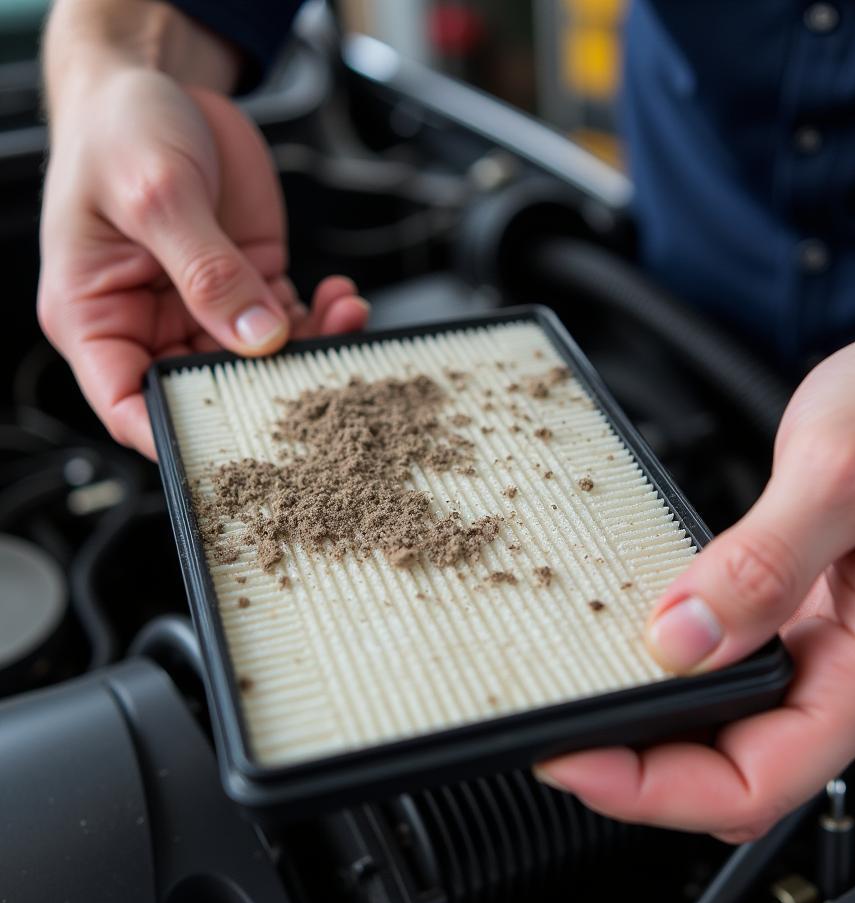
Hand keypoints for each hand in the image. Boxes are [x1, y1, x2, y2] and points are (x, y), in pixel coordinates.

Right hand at [38, 11, 367, 457]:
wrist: (162, 85)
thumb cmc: (121, 130)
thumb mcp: (157, 195)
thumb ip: (208, 271)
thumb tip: (259, 339)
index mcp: (96, 316)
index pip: (128, 404)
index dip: (174, 436)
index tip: (232, 451)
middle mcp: (151, 324)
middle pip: (207, 391)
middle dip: (266, 394)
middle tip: (319, 385)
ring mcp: (204, 310)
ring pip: (261, 364)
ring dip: (310, 353)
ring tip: (343, 323)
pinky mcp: (248, 288)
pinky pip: (291, 325)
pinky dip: (324, 321)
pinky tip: (342, 299)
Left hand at [538, 279, 854, 840]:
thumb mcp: (841, 472)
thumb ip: (762, 565)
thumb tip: (682, 642)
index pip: (752, 784)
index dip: (651, 788)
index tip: (572, 759)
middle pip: (735, 775)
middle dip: (640, 772)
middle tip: (558, 733)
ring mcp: (837, 656)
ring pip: (735, 737)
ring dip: (657, 733)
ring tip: (584, 699)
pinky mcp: (820, 625)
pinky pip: (742, 685)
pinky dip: (684, 685)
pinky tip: (642, 652)